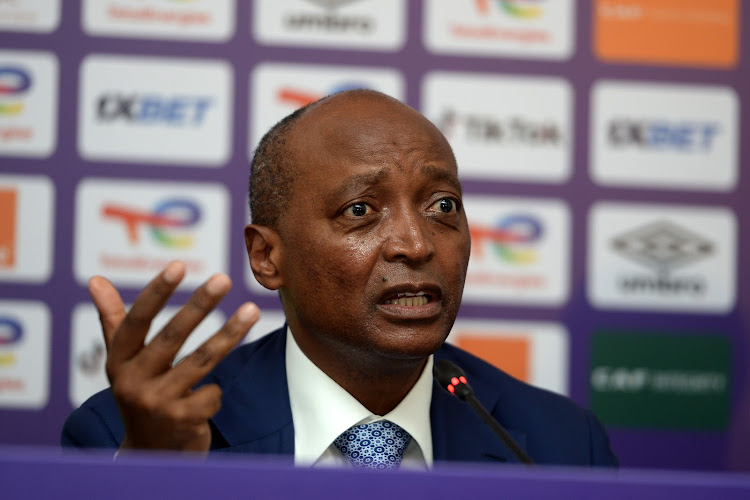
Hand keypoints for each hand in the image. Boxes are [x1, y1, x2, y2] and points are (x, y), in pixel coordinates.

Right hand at [89, 261, 259, 452]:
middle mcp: (132, 383)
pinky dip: (215, 391)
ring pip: (201, 361)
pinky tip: (205, 399)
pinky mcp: (182, 420)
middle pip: (172, 337)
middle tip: (223, 279)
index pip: (136, 322)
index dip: (156, 293)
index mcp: (117, 363)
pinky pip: (212, 392)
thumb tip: (96, 280)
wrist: (150, 454)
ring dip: (229, 334)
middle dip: (200, 305)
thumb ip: (114, 321)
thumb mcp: (124, 362)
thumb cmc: (140, 394)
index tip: (178, 266)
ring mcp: (157, 403)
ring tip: (251, 311)